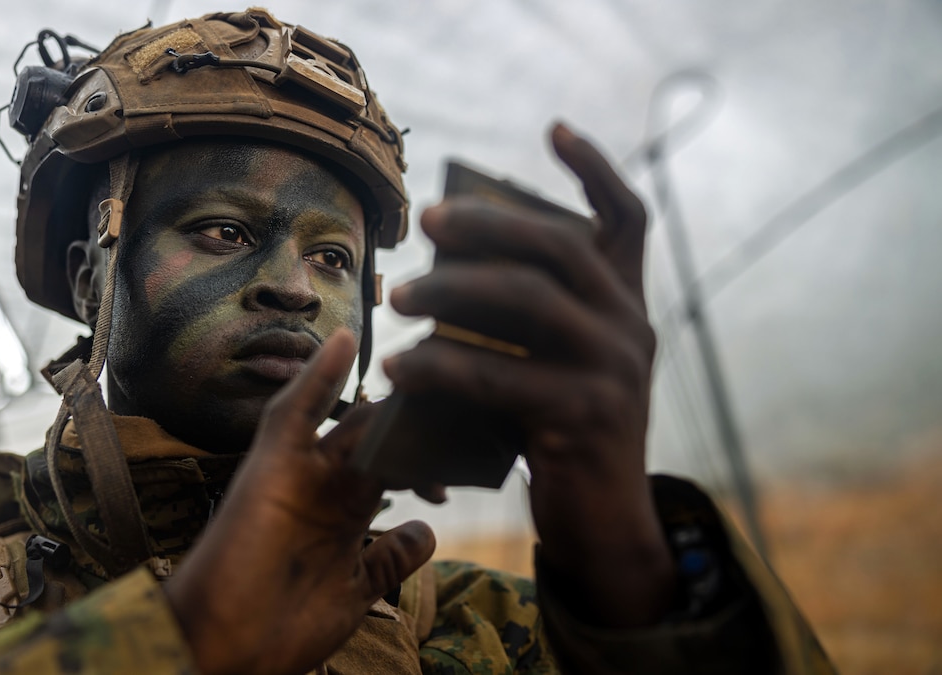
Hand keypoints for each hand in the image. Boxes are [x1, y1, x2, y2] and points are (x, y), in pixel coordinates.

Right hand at [164, 329, 435, 674]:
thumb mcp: (356, 591)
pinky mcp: (271, 465)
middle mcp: (327, 483)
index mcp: (346, 509)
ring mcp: (300, 470)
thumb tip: (426, 532)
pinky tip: (345, 340)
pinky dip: (317, 376)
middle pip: (383, 437)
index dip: (434, 456)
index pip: (398, 463)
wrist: (225, 654)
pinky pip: (293, 411)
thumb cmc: (281, 628)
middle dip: (425, 429)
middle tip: (469, 419)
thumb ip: (389, 558)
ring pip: (351, 419)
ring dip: (390, 404)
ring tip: (428, 376)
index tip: (473, 454)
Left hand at [386, 124, 673, 626]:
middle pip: (558, 246)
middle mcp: (631, 328)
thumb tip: (451, 273)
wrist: (604, 524)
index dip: (596, 169)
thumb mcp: (560, 367)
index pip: (629, 220)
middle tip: (428, 222)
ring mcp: (613, 370)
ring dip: (451, 291)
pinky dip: (439, 368)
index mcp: (628, 308)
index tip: (555, 129)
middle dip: (487, 224)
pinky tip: (398, 370)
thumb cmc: (565, 436)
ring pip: (526, 301)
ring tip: (398, 298)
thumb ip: (531, 322)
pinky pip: (497, 376)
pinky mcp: (582, 417)